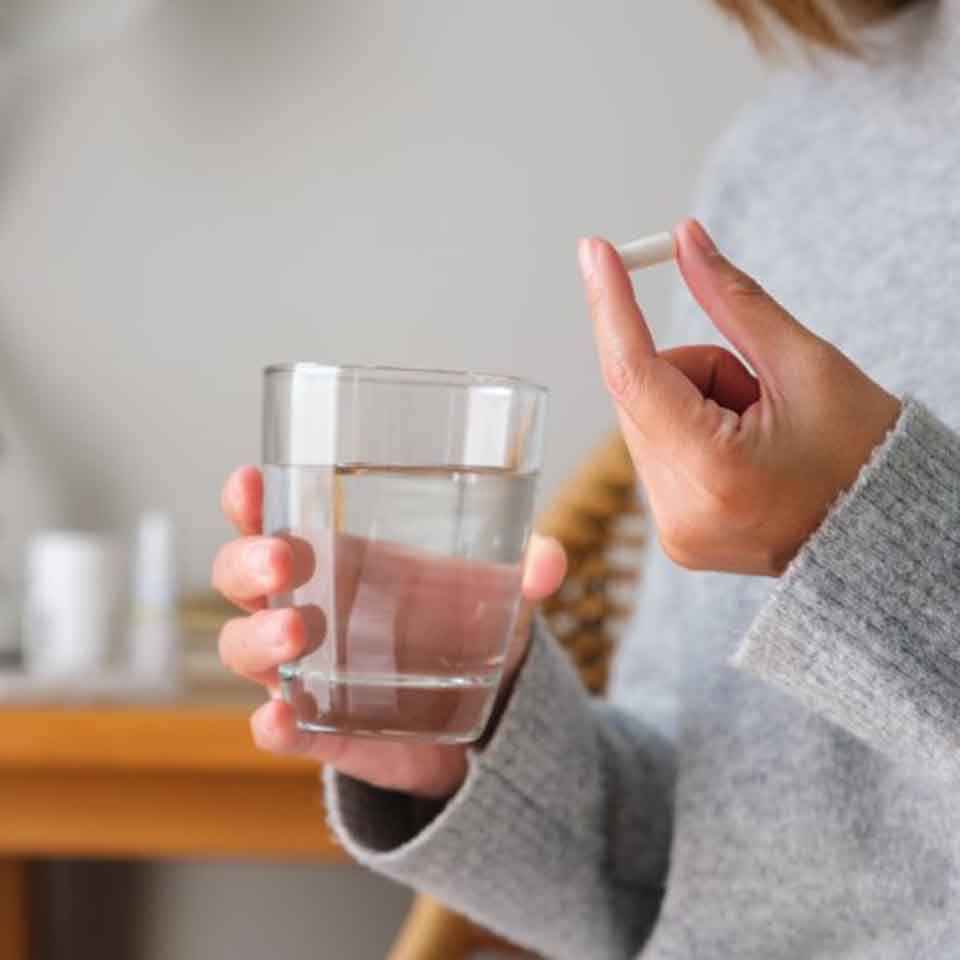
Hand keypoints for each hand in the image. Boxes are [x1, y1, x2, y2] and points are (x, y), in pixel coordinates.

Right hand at [212, 467, 565, 798]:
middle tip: (283, 559)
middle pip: (239, 577)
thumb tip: (547, 562)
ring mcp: (306, 671)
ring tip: (297, 632)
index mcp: (336, 558)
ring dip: (257, 638)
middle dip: (247, 562)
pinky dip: (274, 726)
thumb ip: (524, 570)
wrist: (479, 720)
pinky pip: (281, 728)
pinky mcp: (323, 728)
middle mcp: (306, 607)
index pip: (273, 518)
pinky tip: (280, 719)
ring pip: (245, 649)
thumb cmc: (465, 628)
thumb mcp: (498, 593)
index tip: (251, 481)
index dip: (250, 499)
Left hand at [579, 219, 901, 576]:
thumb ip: (734, 301)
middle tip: (755, 391)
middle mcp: (679, 512)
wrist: (889, 534)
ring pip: (644, 421)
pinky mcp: (676, 537)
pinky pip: (656, 455)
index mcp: (714, 471)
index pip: (633, 373)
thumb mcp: (807, 365)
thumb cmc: (864, 452)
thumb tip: (685, 240)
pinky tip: (743, 454)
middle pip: (639, 395)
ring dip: (692, 404)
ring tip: (760, 430)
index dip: (612, 306)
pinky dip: (690, 435)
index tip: (595, 251)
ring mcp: (674, 532)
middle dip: (691, 372)